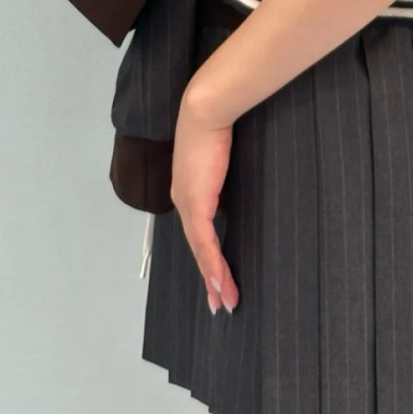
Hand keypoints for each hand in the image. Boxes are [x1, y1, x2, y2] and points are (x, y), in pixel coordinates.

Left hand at [170, 81, 238, 313]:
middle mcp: (183, 200)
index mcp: (188, 190)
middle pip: (197, 249)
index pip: (197, 232)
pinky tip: (221, 282)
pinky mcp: (196, 203)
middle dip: (210, 279)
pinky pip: (205, 243)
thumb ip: (221, 174)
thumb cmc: (216, 123)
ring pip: (200, 252)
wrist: (206, 109)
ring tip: (226, 302)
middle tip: (221, 304)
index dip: (208, 257)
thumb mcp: (220, 155)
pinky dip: (213, 265)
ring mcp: (187, 203)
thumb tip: (230, 190)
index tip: (217, 277)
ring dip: (214, 279)